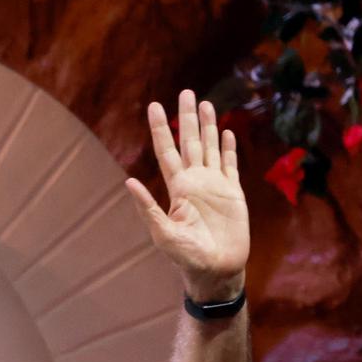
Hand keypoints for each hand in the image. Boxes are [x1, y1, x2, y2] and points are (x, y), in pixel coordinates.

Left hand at [126, 89, 249, 301]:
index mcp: (177, 188)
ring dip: (208, 126)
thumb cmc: (187, 257)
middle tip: (185, 91)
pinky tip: (226, 133)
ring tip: (204, 103)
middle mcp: (195, 182)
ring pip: (210, 147)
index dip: (161, 128)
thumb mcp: (163, 234)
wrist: (216, 270)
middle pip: (189, 141)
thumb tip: (128, 182)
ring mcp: (214, 186)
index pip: (167, 151)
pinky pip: (230, 165)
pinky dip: (228, 148)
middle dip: (186, 117)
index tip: (154, 105)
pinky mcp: (233, 193)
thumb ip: (148, 208)